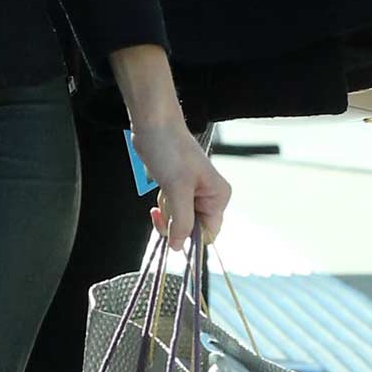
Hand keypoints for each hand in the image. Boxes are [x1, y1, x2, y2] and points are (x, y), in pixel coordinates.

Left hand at [130, 117, 231, 250]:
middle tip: (165, 206)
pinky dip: (162, 205)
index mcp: (218, 196)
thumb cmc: (170, 148)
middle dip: (174, 221)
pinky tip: (160, 190)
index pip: (208, 233)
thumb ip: (181, 221)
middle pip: (192, 228)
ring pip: (179, 220)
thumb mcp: (177, 189)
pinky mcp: (177, 189)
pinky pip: (171, 210)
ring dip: (166, 211)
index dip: (189, 237)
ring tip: (164, 191)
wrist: (153, 125)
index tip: (173, 234)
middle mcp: (209, 196)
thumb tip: (179, 246)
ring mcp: (193, 193)